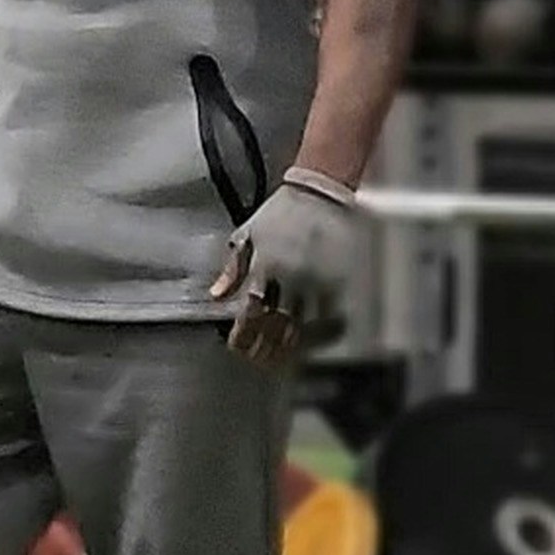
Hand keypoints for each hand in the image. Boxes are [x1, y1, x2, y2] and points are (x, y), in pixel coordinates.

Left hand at [209, 169, 363, 367]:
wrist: (320, 194)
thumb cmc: (282, 212)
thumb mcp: (248, 234)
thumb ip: (232, 269)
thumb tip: (217, 295)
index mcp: (265, 265)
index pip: (250, 312)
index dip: (243, 335)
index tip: (237, 347)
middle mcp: (290, 277)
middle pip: (275, 326)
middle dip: (265, 348)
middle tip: (258, 360)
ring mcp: (316, 281)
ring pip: (302, 327)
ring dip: (288, 347)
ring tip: (280, 359)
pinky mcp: (337, 282)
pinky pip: (327, 317)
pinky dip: (317, 334)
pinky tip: (308, 343)